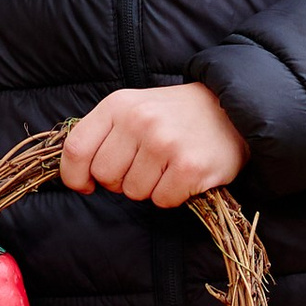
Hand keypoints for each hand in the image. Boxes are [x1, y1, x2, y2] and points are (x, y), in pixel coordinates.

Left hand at [60, 83, 248, 207]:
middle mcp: (139, 120)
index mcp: (118, 104)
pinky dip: (173, 195)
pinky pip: (162, 201)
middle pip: (105, 176)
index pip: (76, 149)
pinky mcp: (189, 167)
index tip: (86, 184)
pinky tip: (185, 174)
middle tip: (145, 165)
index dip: (75, 175)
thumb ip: (103, 134)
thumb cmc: (174, 115)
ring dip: (150, 188)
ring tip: (169, 165)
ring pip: (134, 192)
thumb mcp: (133, 108)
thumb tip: (77, 176)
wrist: (231, 109)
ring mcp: (165, 143)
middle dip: (121, 180)